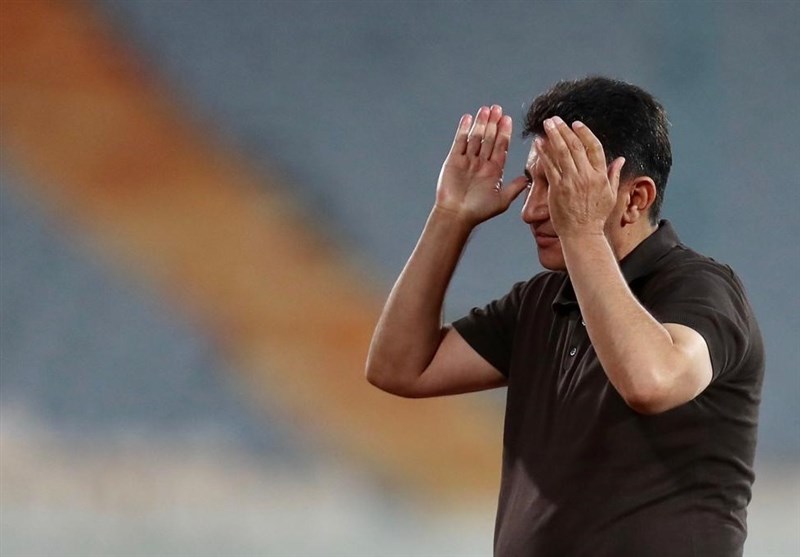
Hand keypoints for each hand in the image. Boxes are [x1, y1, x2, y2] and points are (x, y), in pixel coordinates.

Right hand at [435, 105, 528, 226]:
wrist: (456, 215)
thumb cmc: (478, 211)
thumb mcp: (502, 200)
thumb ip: (515, 188)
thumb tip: (528, 178)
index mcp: (494, 170)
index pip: (501, 147)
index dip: (504, 133)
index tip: (508, 119)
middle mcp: (481, 163)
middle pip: (489, 138)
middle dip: (493, 124)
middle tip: (497, 109)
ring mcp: (467, 160)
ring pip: (476, 137)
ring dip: (480, 123)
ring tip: (485, 110)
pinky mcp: (454, 160)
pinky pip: (460, 142)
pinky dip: (463, 130)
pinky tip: (468, 118)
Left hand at [536, 116, 625, 236]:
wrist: (582, 234)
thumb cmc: (596, 216)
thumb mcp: (611, 195)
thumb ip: (614, 175)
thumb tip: (621, 159)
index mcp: (600, 175)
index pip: (594, 147)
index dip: (584, 133)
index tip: (576, 124)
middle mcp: (586, 176)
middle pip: (575, 146)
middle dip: (564, 130)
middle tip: (555, 119)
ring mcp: (571, 181)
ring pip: (562, 153)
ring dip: (553, 136)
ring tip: (547, 124)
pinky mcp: (558, 188)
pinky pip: (549, 166)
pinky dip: (544, 153)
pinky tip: (538, 143)